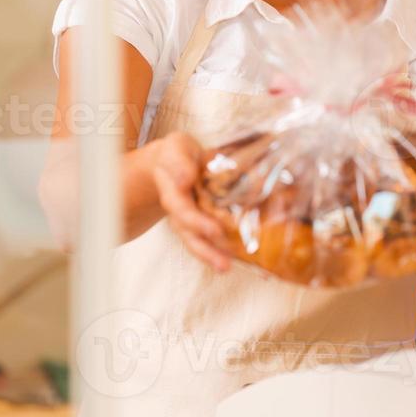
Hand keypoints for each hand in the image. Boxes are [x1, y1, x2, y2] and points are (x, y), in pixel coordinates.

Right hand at [151, 132, 231, 271]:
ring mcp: (193, 220)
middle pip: (191, 236)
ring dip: (215, 256)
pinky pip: (213, 238)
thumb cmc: (176, 154)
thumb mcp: (175, 149)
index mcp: (173, 194)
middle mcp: (182, 213)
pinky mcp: (205, 222)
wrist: (175, 161)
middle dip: (207, 251)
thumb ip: (178, 162)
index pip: (182, 211)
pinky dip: (226, 248)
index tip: (215, 231)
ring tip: (229, 267)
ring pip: (201, 242)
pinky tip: (242, 257)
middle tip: (224, 265)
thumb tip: (185, 178)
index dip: (197, 223)